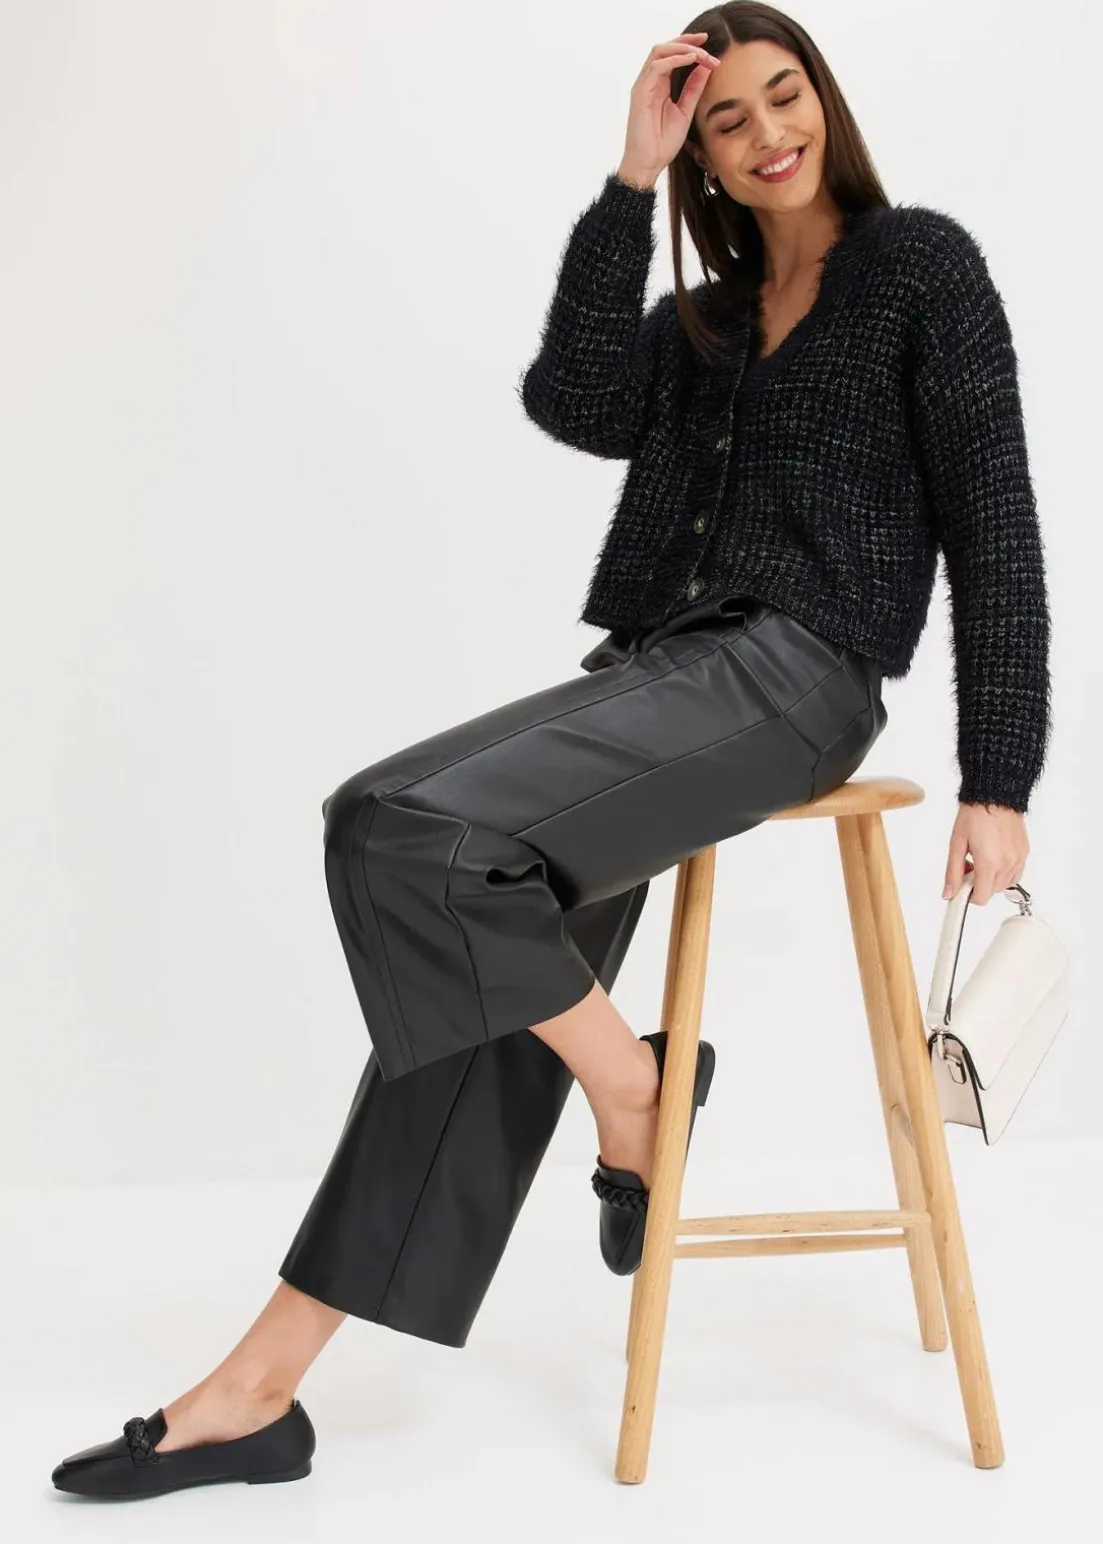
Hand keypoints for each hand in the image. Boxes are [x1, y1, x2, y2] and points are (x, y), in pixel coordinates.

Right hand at [617, 31, 720, 188]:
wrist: (648, 164)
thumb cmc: (662, 143)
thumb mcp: (685, 111)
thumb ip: (694, 89)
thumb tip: (707, 67)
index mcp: (660, 85)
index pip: (672, 56)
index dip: (690, 47)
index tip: (710, 46)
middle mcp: (649, 82)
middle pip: (665, 48)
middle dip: (686, 41)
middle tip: (706, 40)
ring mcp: (643, 86)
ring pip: (659, 52)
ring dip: (682, 49)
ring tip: (701, 54)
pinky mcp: (640, 93)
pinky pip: (657, 67)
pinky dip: (675, 60)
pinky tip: (691, 60)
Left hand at [942, 803, 1029, 904]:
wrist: (994, 795)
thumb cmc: (975, 814)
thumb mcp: (956, 844)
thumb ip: (953, 872)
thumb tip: (949, 893)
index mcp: (989, 863)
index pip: (981, 898)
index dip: (968, 895)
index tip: (961, 886)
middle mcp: (1007, 863)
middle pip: (992, 892)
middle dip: (978, 884)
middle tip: (969, 865)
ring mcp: (1018, 859)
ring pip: (1004, 885)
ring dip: (991, 879)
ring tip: (981, 858)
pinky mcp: (1024, 852)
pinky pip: (1015, 874)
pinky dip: (1004, 873)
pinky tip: (994, 858)